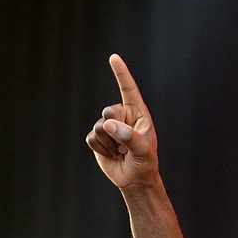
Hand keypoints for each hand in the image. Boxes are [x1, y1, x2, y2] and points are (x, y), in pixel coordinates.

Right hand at [85, 54, 158, 188]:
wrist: (134, 180)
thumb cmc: (144, 163)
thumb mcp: (143, 150)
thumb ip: (128, 136)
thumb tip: (107, 124)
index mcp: (137, 112)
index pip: (128, 89)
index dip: (121, 73)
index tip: (113, 57)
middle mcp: (121, 115)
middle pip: (108, 110)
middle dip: (115, 129)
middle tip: (127, 145)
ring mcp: (108, 126)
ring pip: (99, 127)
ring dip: (110, 144)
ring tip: (121, 152)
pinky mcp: (98, 138)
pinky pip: (92, 139)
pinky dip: (102, 150)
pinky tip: (112, 155)